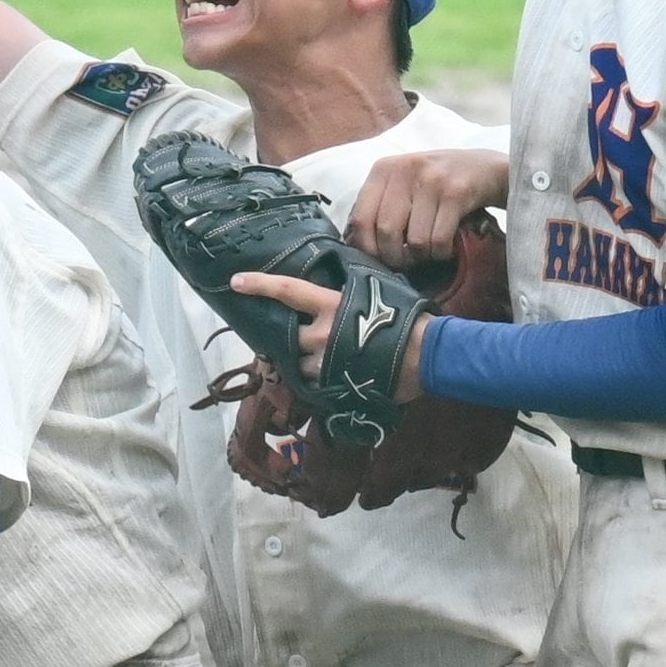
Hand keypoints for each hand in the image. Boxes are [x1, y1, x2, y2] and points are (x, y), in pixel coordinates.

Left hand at [228, 272, 428, 401]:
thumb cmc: (409, 320)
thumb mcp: (378, 296)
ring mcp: (325, 361)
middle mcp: (321, 332)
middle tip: (318, 341)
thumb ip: (350, 297)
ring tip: (337, 361)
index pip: (287, 291)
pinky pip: (315, 385)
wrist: (430, 353)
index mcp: (331, 305)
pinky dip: (322, 382)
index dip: (260, 285)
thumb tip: (338, 296)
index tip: (235, 281)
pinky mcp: (333, 384)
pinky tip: (339, 378)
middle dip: (299, 341)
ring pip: (300, 364)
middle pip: (291, 337)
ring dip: (310, 363)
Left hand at [344, 149, 509, 267]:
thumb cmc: (439, 183)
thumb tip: (356, 243)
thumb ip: (381, 205)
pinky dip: (442, 252)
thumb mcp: (405, 183)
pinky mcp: (456, 192)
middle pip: (387, 232)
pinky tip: (446, 247)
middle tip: (407, 263)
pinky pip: (439, 239)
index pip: (360, 218)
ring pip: (414, 240)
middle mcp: (404, 169)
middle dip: (396, 257)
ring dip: (423, 256)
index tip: (379, 260)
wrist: (489, 169)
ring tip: (430, 251)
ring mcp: (431, 179)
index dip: (367, 247)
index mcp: (384, 169)